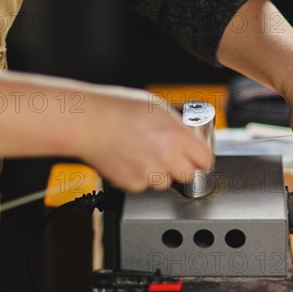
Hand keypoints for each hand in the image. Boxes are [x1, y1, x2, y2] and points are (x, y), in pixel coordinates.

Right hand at [74, 89, 213, 191]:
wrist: (87, 122)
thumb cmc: (117, 108)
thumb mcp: (157, 107)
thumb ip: (176, 125)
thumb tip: (189, 135)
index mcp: (176, 135)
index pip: (205, 159)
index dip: (201, 158)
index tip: (197, 157)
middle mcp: (166, 156)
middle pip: (189, 175)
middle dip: (183, 167)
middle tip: (173, 158)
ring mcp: (149, 172)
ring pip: (166, 182)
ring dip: (160, 173)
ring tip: (145, 155)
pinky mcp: (132, 183)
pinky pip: (144, 185)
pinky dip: (140, 176)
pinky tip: (130, 159)